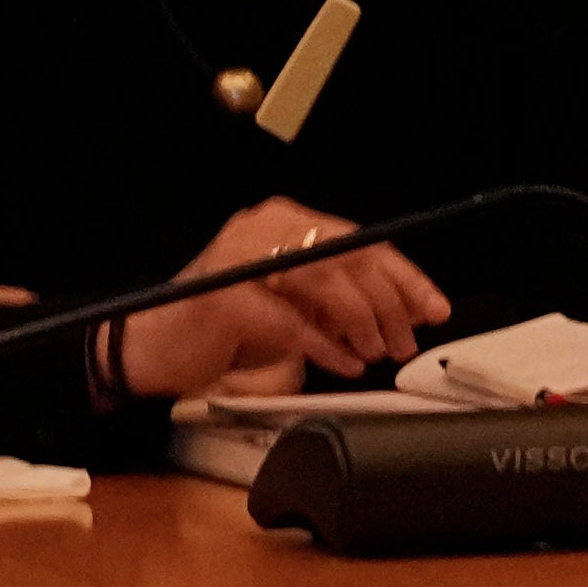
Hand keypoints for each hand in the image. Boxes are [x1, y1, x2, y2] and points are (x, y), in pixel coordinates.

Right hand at [111, 199, 449, 400]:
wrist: (154, 346)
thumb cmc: (226, 326)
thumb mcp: (294, 303)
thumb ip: (339, 298)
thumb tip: (404, 312)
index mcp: (279, 223)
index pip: (359, 239)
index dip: (404, 276)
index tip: (434, 308)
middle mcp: (259, 230)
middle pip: (348, 256)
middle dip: (387, 304)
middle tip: (402, 341)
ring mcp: (239, 261)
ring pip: (324, 281)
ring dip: (361, 324)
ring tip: (372, 353)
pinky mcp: (225, 300)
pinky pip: (293, 323)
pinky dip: (326, 348)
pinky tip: (342, 363)